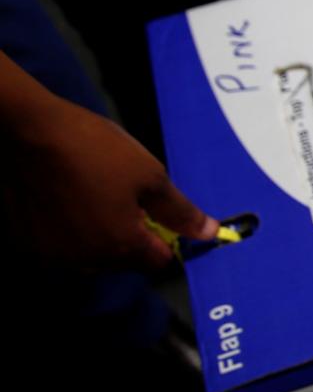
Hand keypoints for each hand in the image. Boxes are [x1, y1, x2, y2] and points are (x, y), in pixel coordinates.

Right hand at [1, 94, 217, 276]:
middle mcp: (84, 260)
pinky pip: (59, 245)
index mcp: (120, 246)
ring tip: (96, 194)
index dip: (167, 240)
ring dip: (99, 235)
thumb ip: (180, 211)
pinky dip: (68, 230)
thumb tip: (209, 233)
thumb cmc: (95, 149)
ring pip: (90, 255)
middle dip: (133, 237)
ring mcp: (51, 253)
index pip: (158, 261)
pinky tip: (68, 200)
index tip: (161, 216)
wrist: (29, 130)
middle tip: (127, 197)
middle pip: (123, 261)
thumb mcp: (151, 176)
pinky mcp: (24, 241)